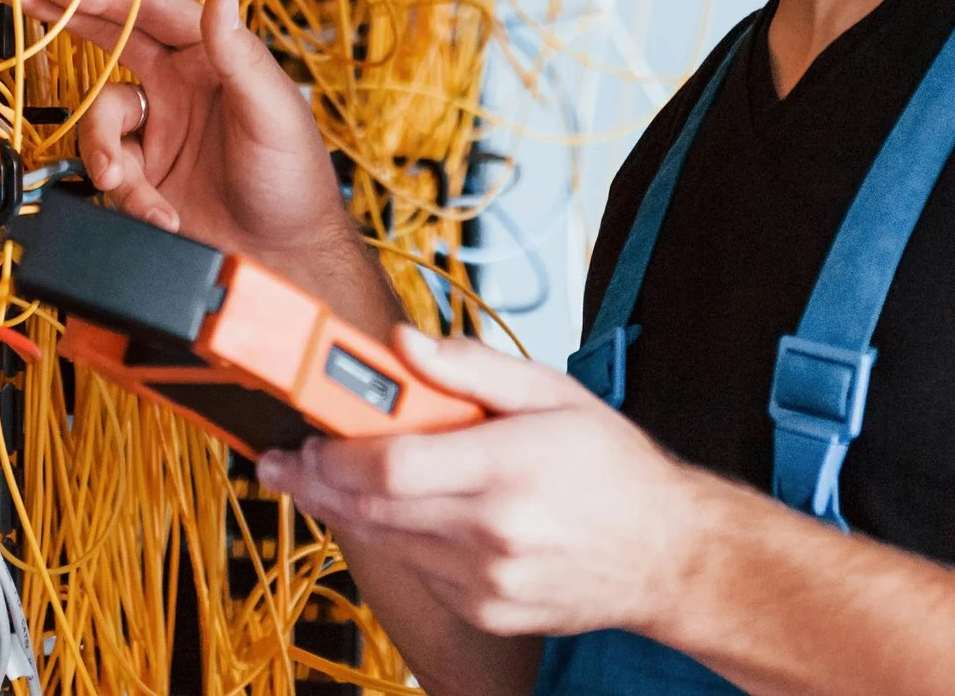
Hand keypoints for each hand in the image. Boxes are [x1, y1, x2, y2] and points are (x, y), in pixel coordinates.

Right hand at [0, 0, 377, 309]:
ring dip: (102, 148)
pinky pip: (111, 172)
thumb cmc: (294, 179)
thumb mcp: (273, 111)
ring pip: (100, 118)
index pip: (149, 6)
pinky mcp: (142, 176)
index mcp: (210, 55)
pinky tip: (158, 214)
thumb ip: (240, 55)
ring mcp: (155, 129)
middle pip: (108, 35)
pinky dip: (128, 195)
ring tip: (122, 181)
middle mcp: (177, 83)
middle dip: (59, 13)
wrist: (283, 260)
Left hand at [256, 328, 714, 640]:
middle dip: (317, 482)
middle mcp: (494, 533)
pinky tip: (408, 513)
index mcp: (508, 469)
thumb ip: (469, 368)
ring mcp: (488, 581)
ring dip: (350, 510)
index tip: (305, 435)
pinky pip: (419, 572)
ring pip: (388, 544)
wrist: (668, 555)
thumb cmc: (613, 469)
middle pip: (373, 509)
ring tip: (329, 478)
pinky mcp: (487, 610)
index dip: (334, 453)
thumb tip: (402, 345)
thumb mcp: (551, 393)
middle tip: (286, 461)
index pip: (390, 466)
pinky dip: (401, 540)